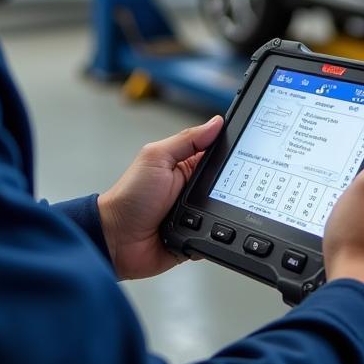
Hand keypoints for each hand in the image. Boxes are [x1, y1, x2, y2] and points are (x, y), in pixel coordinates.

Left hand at [98, 115, 222, 279]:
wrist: (117, 239)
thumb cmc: (130, 196)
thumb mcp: (157, 158)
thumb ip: (187, 140)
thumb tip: (215, 123)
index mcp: (185, 165)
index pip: (217, 153)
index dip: (230, 150)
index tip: (245, 148)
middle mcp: (193, 188)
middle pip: (226, 183)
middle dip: (228, 186)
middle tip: (214, 188)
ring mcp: (196, 214)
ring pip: (226, 210)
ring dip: (219, 211)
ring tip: (200, 212)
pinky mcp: (197, 237)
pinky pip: (217, 236)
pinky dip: (215, 234)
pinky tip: (205, 231)